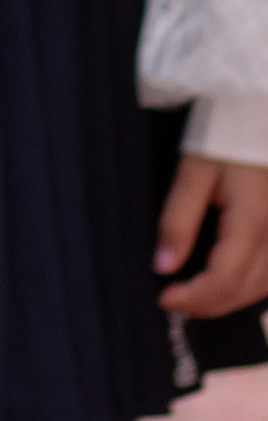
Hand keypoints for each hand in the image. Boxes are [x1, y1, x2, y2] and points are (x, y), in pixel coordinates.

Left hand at [156, 153, 267, 317]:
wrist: (256, 116)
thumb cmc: (222, 139)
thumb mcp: (193, 173)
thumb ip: (178, 221)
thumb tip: (163, 267)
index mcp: (252, 222)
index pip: (225, 280)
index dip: (194, 298)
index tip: (164, 299)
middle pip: (246, 290)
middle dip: (208, 304)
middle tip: (174, 301)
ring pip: (265, 288)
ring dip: (230, 299)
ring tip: (195, 296)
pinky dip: (250, 287)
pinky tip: (228, 283)